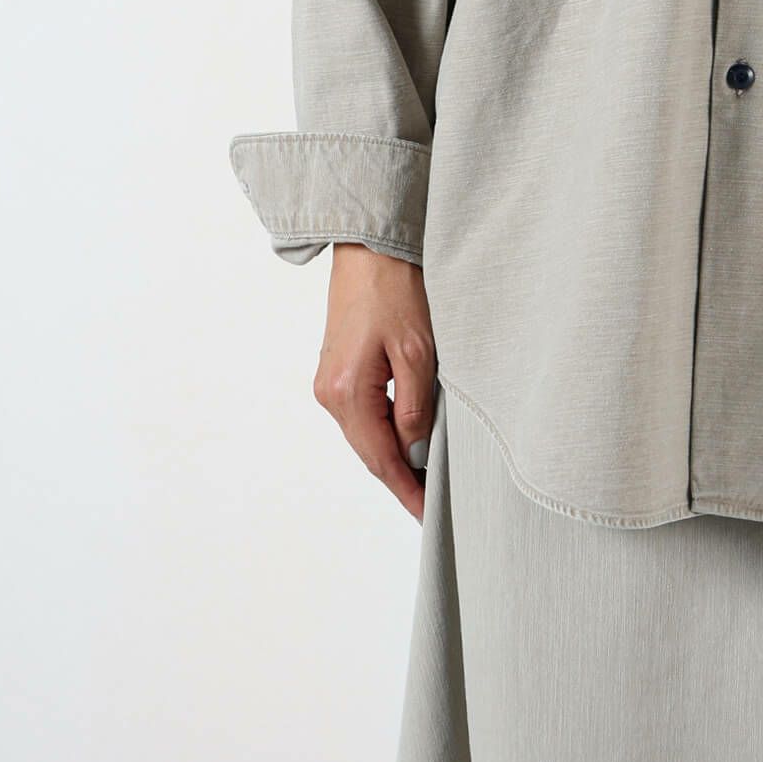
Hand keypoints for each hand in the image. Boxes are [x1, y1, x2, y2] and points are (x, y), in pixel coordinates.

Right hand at [312, 243, 436, 520]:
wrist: (371, 247)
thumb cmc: (394, 288)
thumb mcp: (418, 351)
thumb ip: (414, 407)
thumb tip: (414, 449)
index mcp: (345, 392)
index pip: (380, 459)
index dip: (406, 489)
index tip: (427, 513)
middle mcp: (329, 392)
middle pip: (370, 450)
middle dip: (402, 476)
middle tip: (433, 500)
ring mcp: (330, 380)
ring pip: (367, 432)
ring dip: (396, 451)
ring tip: (429, 472)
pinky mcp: (338, 368)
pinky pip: (364, 411)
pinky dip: (386, 427)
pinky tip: (410, 434)